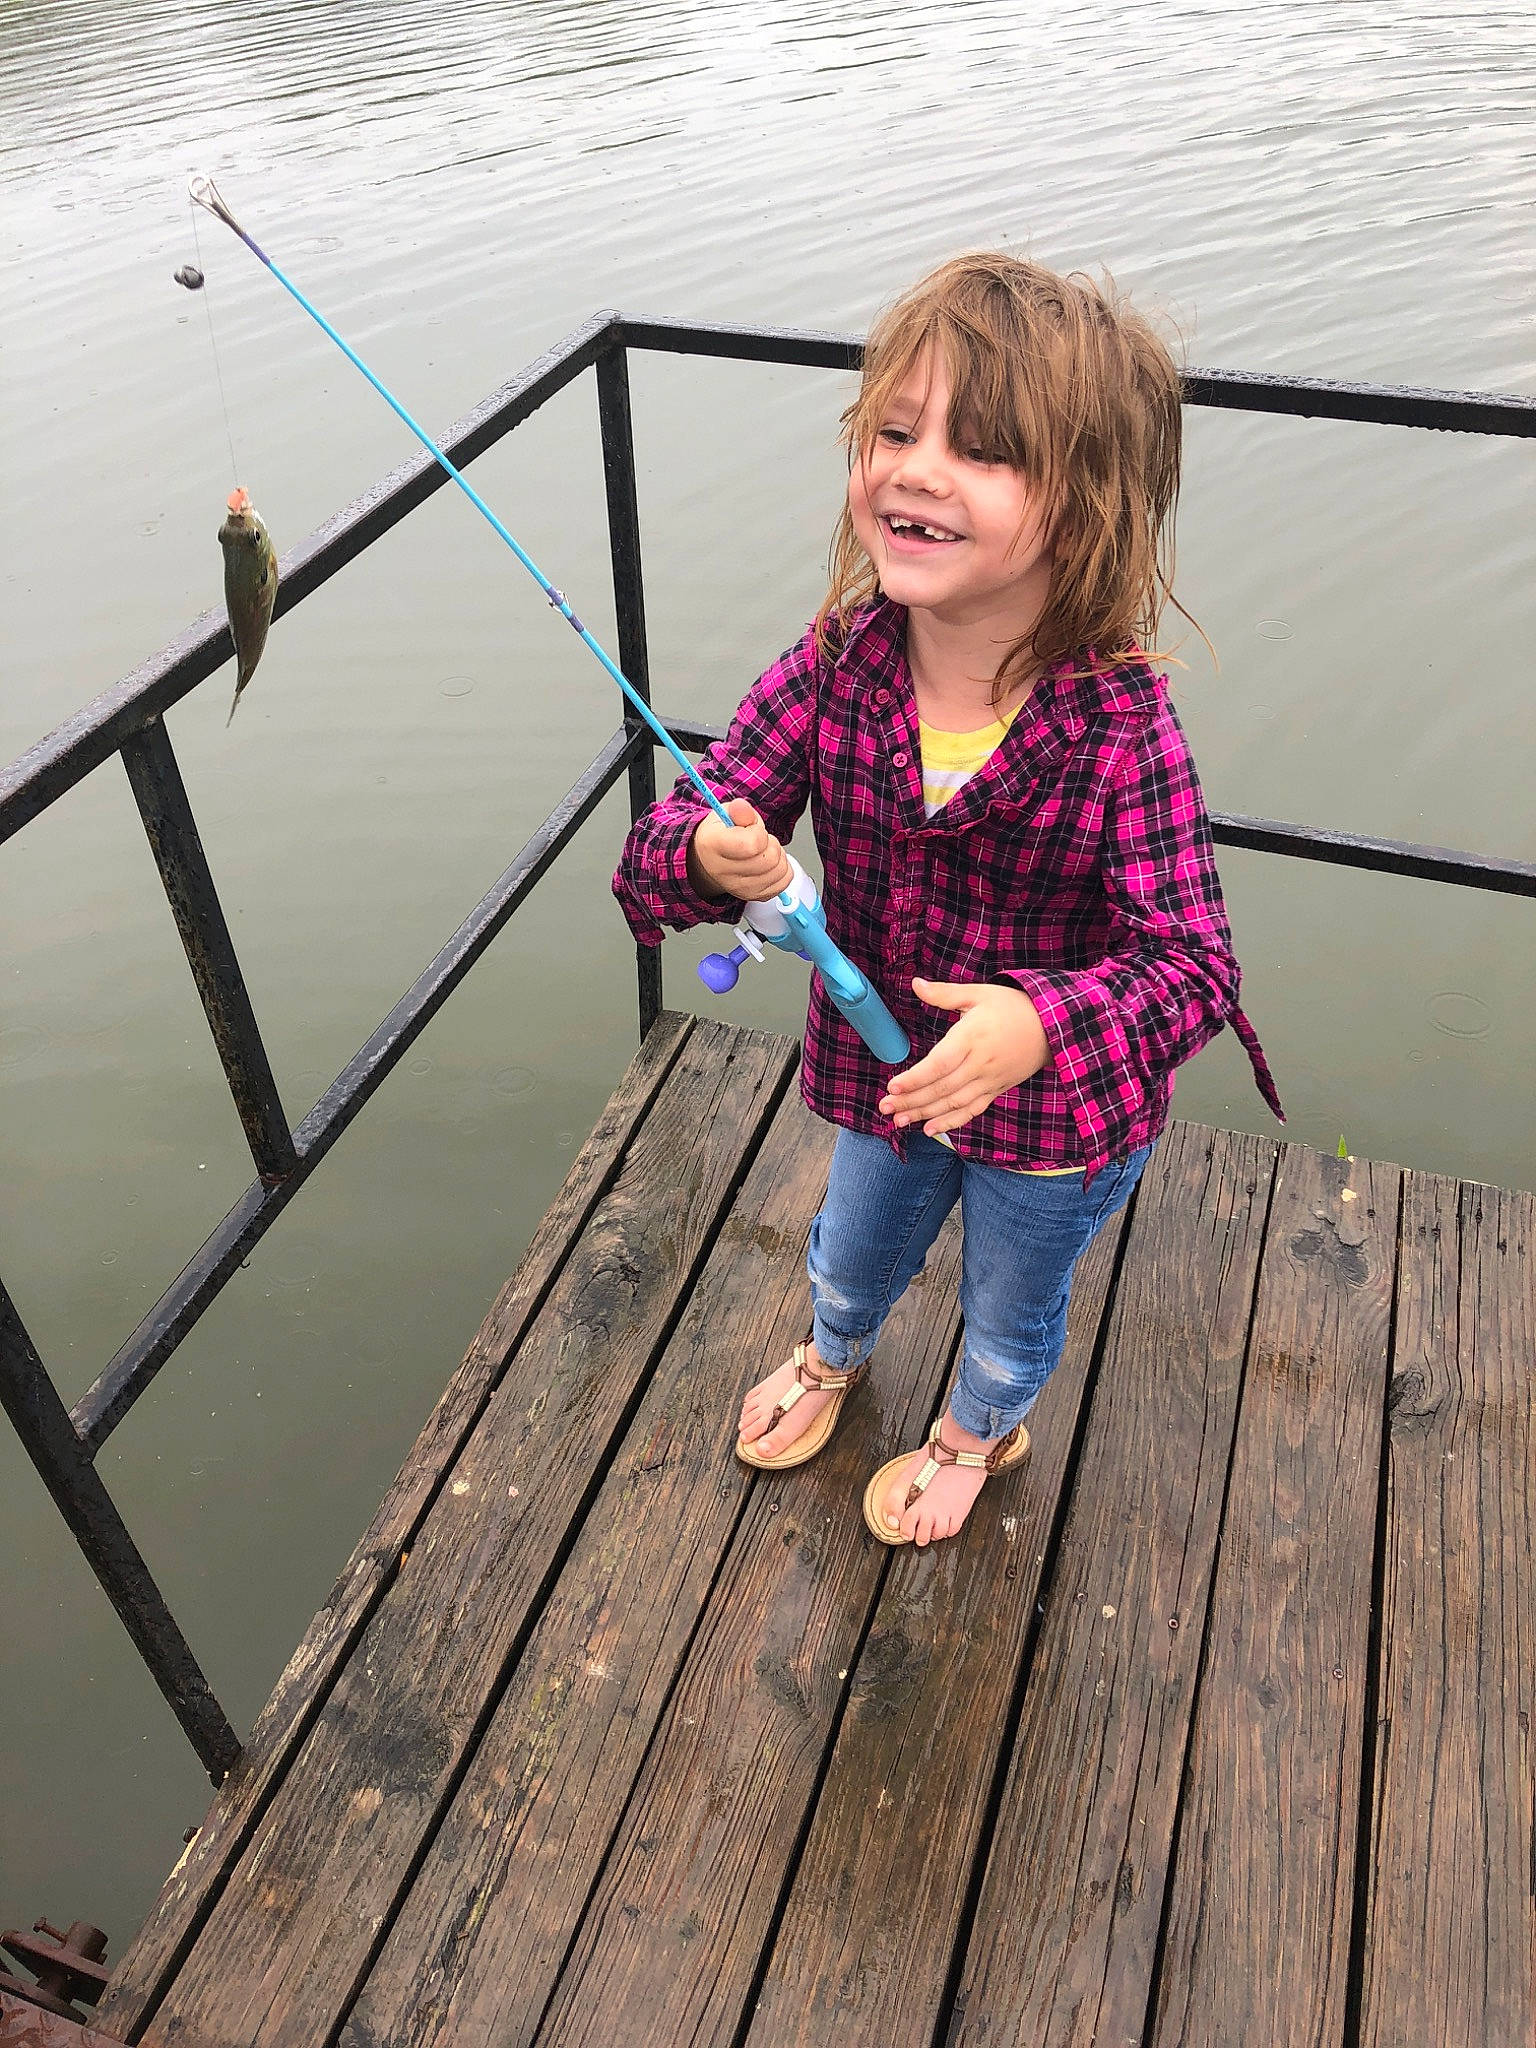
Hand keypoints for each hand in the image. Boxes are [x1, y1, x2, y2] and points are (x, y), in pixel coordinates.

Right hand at [687, 798, 793, 902]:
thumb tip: (742, 807)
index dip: (759, 832)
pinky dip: (781, 870)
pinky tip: (766, 864)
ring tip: (761, 852)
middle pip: (770, 858)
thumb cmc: (721, 834)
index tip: (750, 830)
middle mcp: (724, 872)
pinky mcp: (755, 896)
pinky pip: (785, 881)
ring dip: (777, 856)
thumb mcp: (726, 813)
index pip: (753, 844)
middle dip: (770, 844)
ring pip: (780, 870)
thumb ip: (740, 810)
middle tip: (757, 841)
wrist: (711, 858)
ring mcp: (740, 888)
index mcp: (713, 845)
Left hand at [878, 978, 1048, 1136]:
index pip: (940, 1063)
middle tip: (884, 1108)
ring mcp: (989, 1080)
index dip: (916, 1078)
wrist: (1052, 1026)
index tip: (892, 1086)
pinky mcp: (996, 1090)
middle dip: (911, 1100)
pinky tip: (930, 1129)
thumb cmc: (1012, 1006)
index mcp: (972, 1037)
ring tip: (899, 1121)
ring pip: (954, 1103)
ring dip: (925, 1114)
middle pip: (942, 1088)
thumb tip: (915, 983)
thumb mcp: (979, 993)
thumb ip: (944, 994)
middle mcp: (980, 1063)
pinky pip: (972, 1110)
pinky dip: (951, 1122)